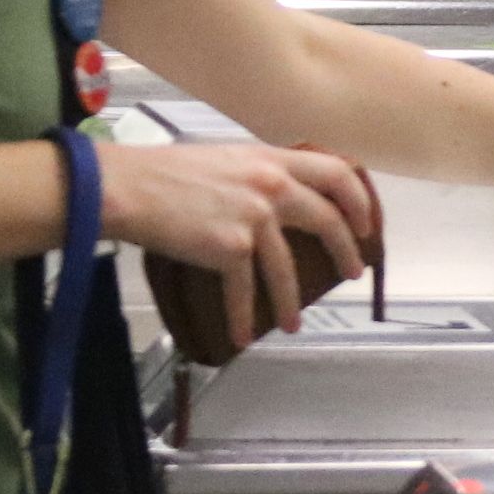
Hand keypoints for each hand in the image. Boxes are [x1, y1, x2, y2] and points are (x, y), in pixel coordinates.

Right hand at [101, 139, 379, 345]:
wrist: (128, 187)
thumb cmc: (163, 173)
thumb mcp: (224, 159)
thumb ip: (257, 175)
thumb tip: (275, 200)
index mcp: (271, 158)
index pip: (336, 172)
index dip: (358, 200)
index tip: (364, 222)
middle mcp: (271, 184)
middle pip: (327, 219)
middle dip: (346, 250)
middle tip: (353, 271)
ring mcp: (254, 216)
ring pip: (287, 269)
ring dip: (291, 302)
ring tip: (291, 324)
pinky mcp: (232, 247)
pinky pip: (245, 291)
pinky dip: (243, 317)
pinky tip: (242, 335)